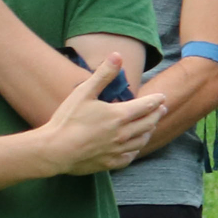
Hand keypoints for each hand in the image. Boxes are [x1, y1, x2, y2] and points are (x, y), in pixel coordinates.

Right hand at [38, 56, 167, 175]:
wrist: (54, 150)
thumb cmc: (67, 120)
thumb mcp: (84, 92)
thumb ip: (103, 74)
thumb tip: (117, 55)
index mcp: (119, 115)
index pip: (146, 106)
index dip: (156, 100)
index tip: (162, 97)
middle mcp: (123, 133)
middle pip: (149, 123)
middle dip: (157, 114)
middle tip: (162, 109)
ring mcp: (117, 150)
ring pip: (142, 141)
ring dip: (148, 131)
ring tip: (151, 127)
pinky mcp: (110, 163)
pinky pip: (129, 157)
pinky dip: (135, 150)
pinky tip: (134, 148)